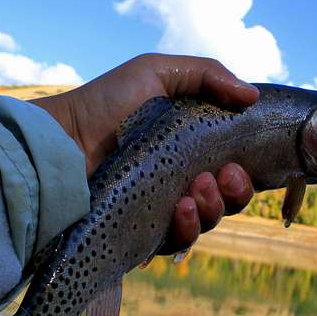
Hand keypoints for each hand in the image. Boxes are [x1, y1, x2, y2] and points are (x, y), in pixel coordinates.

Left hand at [30, 54, 257, 253]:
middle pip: (229, 200)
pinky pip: (179, 242)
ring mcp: (164, 209)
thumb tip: (253, 97)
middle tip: (221, 175)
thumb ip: (208, 75)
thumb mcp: (157, 72)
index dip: (246, 172)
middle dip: (235, 191)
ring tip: (196, 188)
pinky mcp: (145, 232)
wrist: (64, 138)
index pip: (234, 169)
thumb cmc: (107, 102)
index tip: (239, 162)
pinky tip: (180, 209)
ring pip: (208, 221)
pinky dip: (187, 229)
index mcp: (193, 149)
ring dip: (213, 208)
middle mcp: (183, 181)